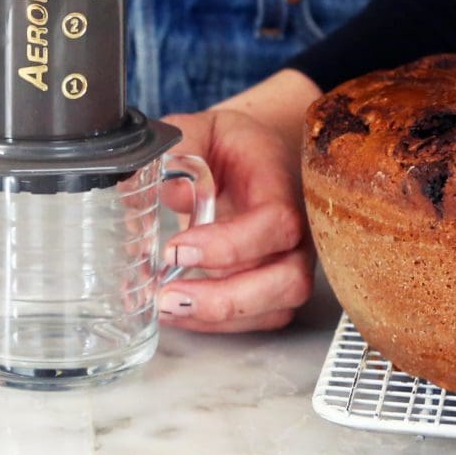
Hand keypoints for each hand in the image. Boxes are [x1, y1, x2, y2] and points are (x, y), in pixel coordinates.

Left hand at [157, 106, 313, 333]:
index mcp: (280, 183)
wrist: (249, 157)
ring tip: (164, 307)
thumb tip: (158, 186)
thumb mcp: (199, 131)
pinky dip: (213, 324)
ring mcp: (288, 262)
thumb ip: (177, 149)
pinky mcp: (271, 288)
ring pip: (274, 309)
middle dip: (225, 299)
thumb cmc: (228, 146)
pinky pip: (255, 320)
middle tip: (168, 297)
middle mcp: (296, 231)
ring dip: (217, 318)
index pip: (276, 221)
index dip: (231, 244)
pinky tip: (173, 311)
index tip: (178, 250)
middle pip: (287, 280)